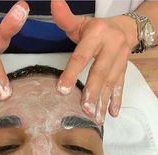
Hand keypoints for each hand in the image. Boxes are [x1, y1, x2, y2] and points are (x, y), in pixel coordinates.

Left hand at [51, 0, 135, 124]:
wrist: (126, 28)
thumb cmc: (96, 29)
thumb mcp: (81, 23)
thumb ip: (65, 18)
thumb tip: (53, 2)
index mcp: (97, 34)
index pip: (82, 56)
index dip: (72, 73)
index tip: (62, 90)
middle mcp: (112, 46)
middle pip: (100, 73)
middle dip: (92, 93)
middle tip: (84, 110)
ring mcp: (120, 60)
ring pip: (111, 83)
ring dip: (103, 102)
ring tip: (96, 119)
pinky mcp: (124, 70)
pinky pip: (121, 86)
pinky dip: (116, 101)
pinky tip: (112, 114)